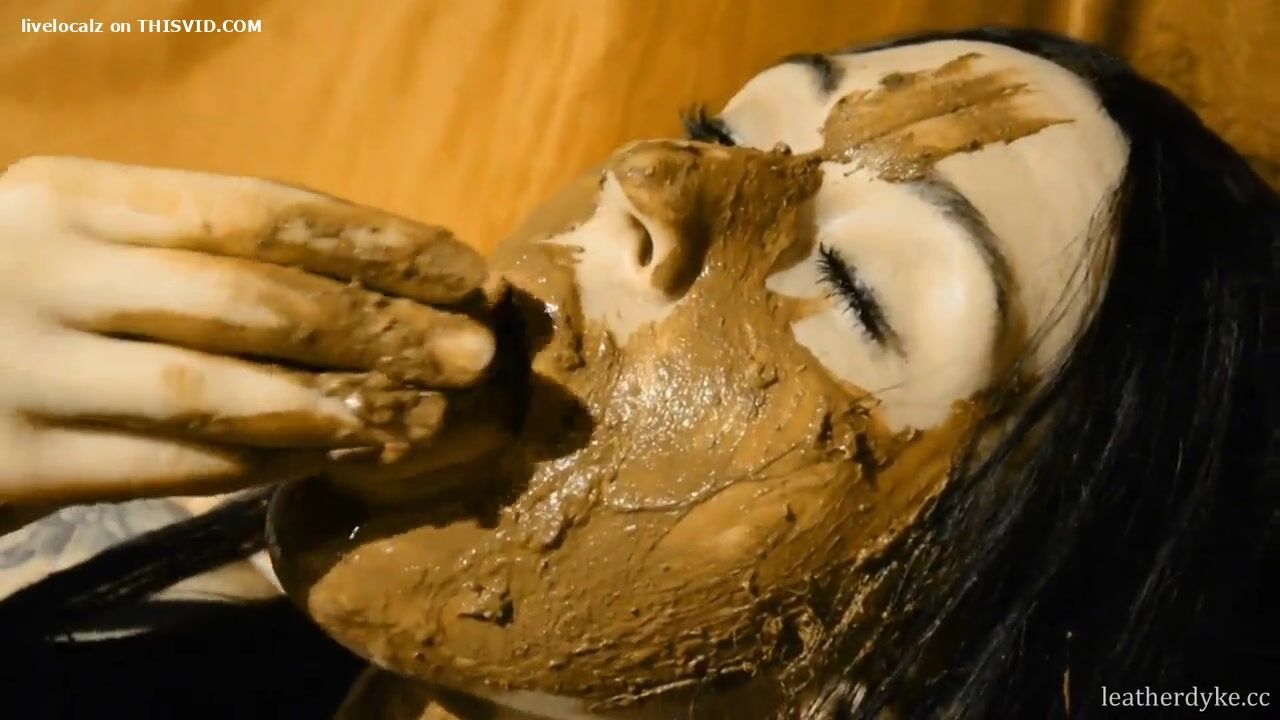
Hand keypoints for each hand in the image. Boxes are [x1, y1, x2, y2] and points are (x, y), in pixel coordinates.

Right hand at [0, 156, 498, 504]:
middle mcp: (48, 269)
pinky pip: (178, 464)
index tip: (463, 270)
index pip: (259, 210)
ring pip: (219, 388)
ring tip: (430, 413)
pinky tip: (342, 453)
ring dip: (340, 403)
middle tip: (476, 351)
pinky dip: (272, 460)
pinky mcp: (21, 461)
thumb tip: (374, 280)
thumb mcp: (91, 244)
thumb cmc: (26, 299)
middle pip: (254, 298)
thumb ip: (200, 253)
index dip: (375, 240)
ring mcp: (27, 367)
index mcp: (76, 196)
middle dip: (381, 325)